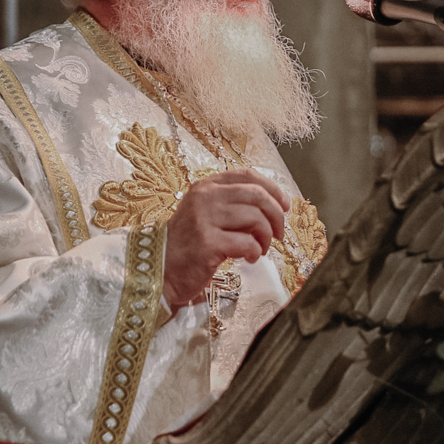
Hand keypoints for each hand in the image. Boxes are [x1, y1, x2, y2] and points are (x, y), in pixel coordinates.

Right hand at [162, 169, 290, 310]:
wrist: (160, 268)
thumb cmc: (187, 244)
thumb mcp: (206, 215)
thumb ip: (233, 207)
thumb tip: (272, 209)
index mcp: (206, 186)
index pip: (247, 176)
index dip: (272, 189)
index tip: (284, 205)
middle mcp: (205, 197)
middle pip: (257, 195)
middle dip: (276, 215)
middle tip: (278, 233)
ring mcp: (205, 219)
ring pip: (255, 218)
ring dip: (265, 236)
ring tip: (260, 249)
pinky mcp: (208, 242)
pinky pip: (247, 243)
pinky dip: (255, 251)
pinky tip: (250, 258)